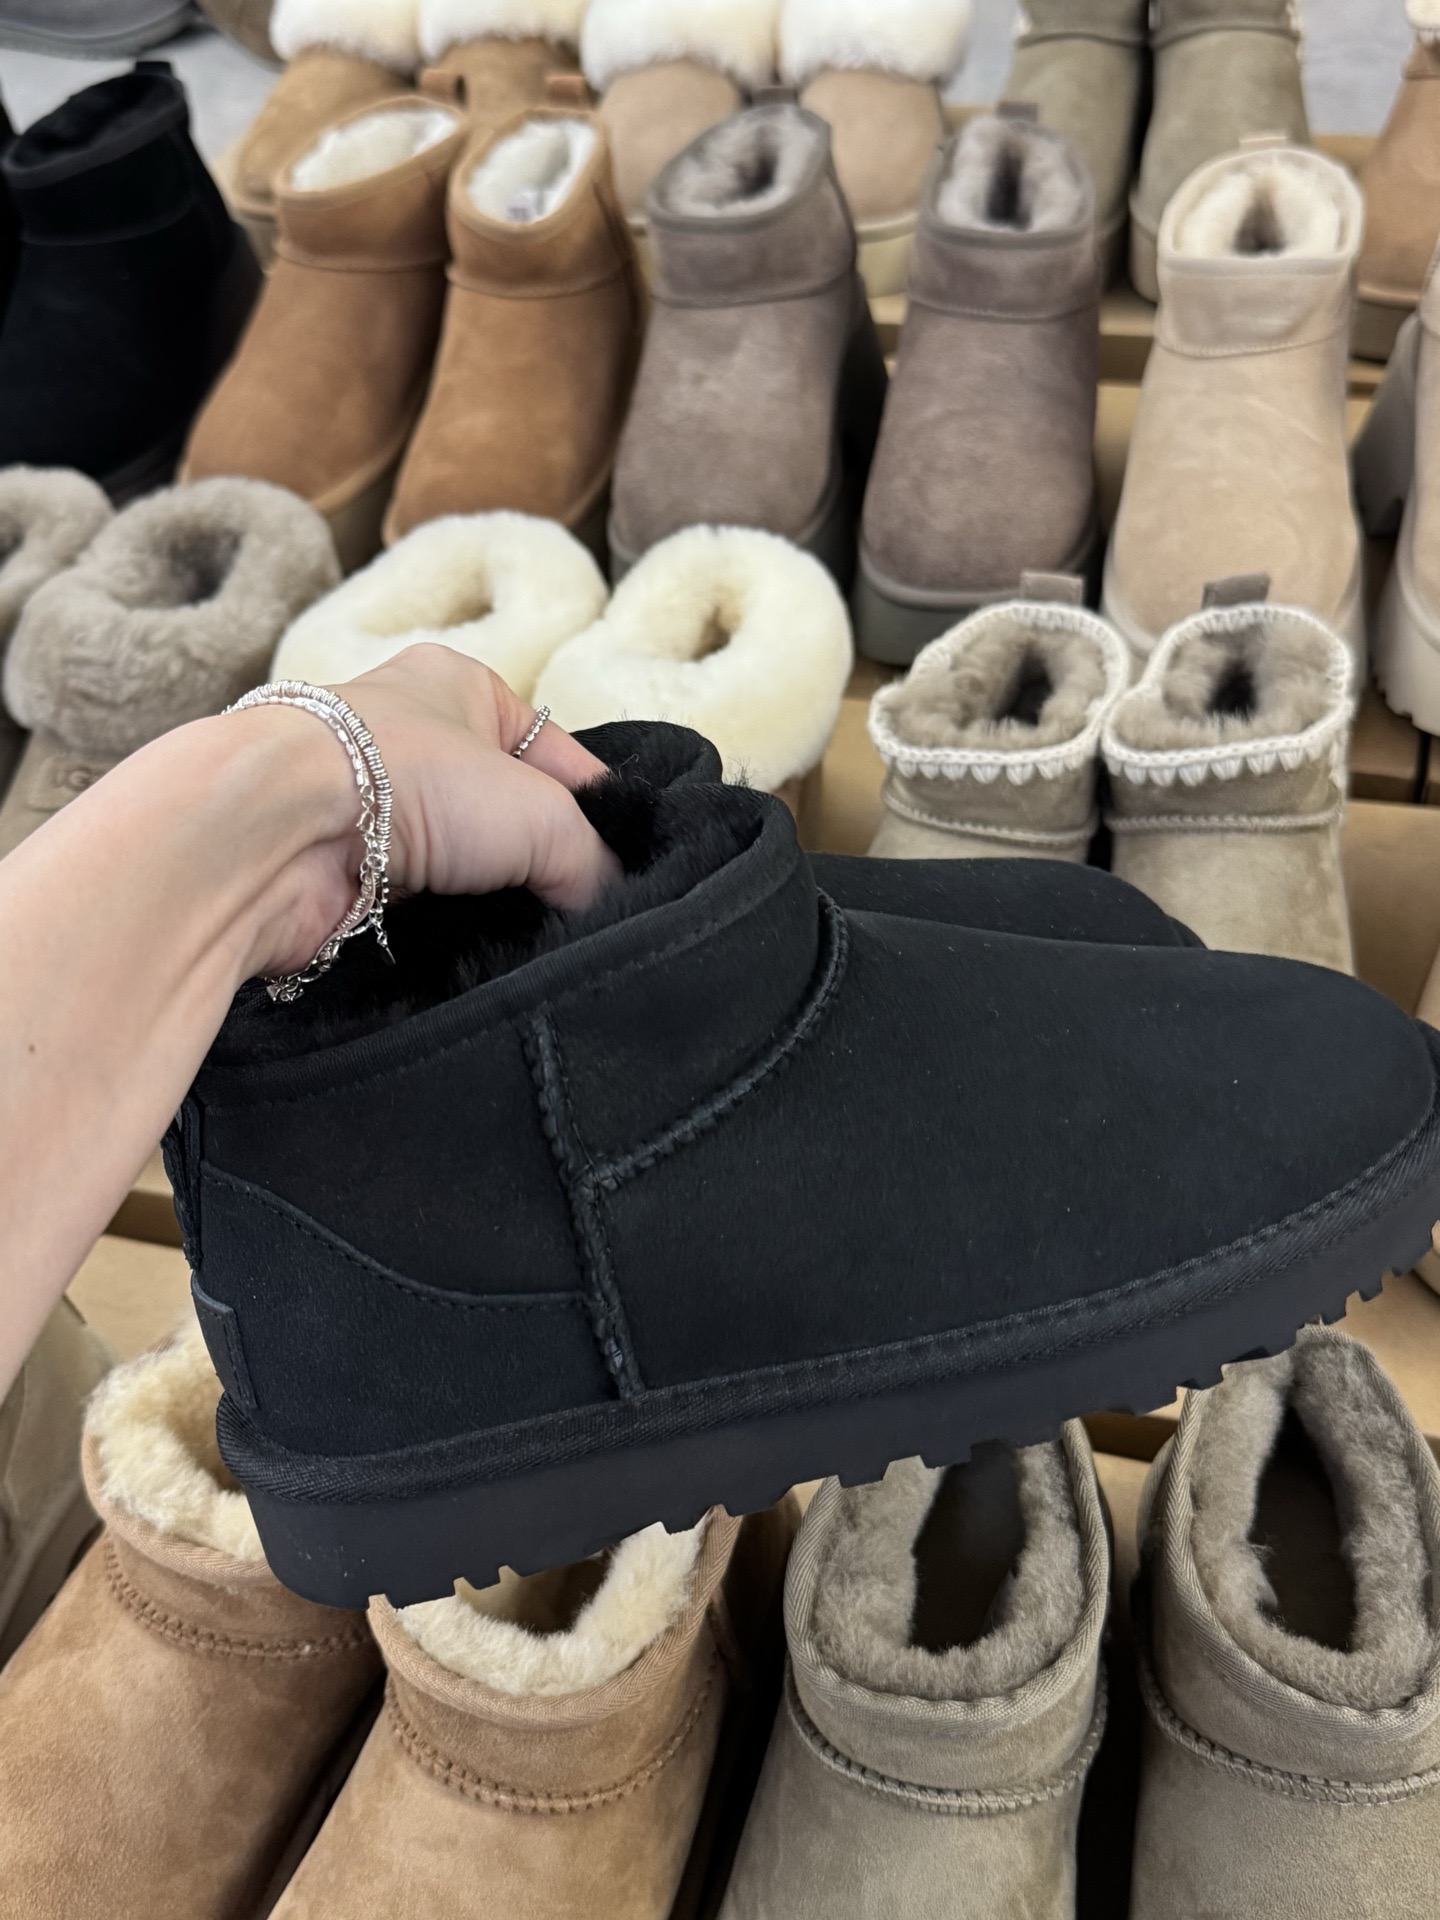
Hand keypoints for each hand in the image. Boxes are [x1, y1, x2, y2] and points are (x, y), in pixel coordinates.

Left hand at [234, 646, 621, 981]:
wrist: (275, 835)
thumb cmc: (406, 781)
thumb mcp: (544, 813)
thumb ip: (590, 858)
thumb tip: (601, 903)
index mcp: (458, 685)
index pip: (554, 749)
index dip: (595, 806)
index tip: (627, 865)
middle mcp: (410, 739)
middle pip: (506, 813)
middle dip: (541, 862)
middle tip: (586, 911)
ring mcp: (370, 807)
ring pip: (461, 866)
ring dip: (492, 903)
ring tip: (535, 940)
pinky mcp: (341, 873)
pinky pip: (416, 911)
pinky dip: (445, 934)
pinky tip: (474, 954)